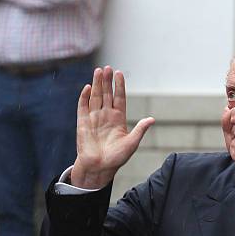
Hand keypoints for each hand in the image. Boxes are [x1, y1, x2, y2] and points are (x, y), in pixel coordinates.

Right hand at [71, 66, 154, 188]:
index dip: (119, 86)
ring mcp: (94, 118)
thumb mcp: (131, 143)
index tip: (120, 74)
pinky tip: (87, 88)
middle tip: (108, 68)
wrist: (99, 168)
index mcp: (118, 119)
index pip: (119, 98)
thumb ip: (140, 130)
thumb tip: (152, 119)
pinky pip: (83, 108)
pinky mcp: (83, 123)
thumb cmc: (116, 158)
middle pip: (106, 94)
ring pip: (95, 97)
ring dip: (96, 84)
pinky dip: (84, 98)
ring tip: (98, 71)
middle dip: (107, 81)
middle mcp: (106, 116)